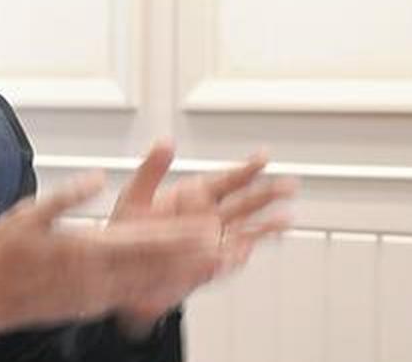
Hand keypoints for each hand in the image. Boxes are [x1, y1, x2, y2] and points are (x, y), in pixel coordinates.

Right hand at [0, 172, 224, 350]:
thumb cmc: (0, 255)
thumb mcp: (26, 215)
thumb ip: (65, 197)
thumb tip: (94, 178)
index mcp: (84, 249)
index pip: (142, 240)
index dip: (177, 234)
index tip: (204, 226)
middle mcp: (95, 276)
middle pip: (152, 263)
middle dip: (188, 254)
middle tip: (221, 243)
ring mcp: (93, 295)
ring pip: (145, 283)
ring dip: (177, 273)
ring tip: (205, 263)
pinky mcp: (88, 306)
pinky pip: (129, 296)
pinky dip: (154, 288)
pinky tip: (167, 283)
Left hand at [108, 140, 296, 328]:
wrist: (121, 269)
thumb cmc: (127, 230)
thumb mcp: (135, 194)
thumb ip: (151, 169)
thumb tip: (166, 141)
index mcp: (191, 196)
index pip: (224, 180)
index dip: (244, 169)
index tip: (264, 157)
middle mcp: (206, 217)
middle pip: (243, 203)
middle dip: (266, 194)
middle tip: (289, 184)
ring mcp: (210, 242)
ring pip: (244, 230)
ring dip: (265, 225)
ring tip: (287, 218)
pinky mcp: (206, 266)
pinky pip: (229, 259)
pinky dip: (241, 253)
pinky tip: (253, 247)